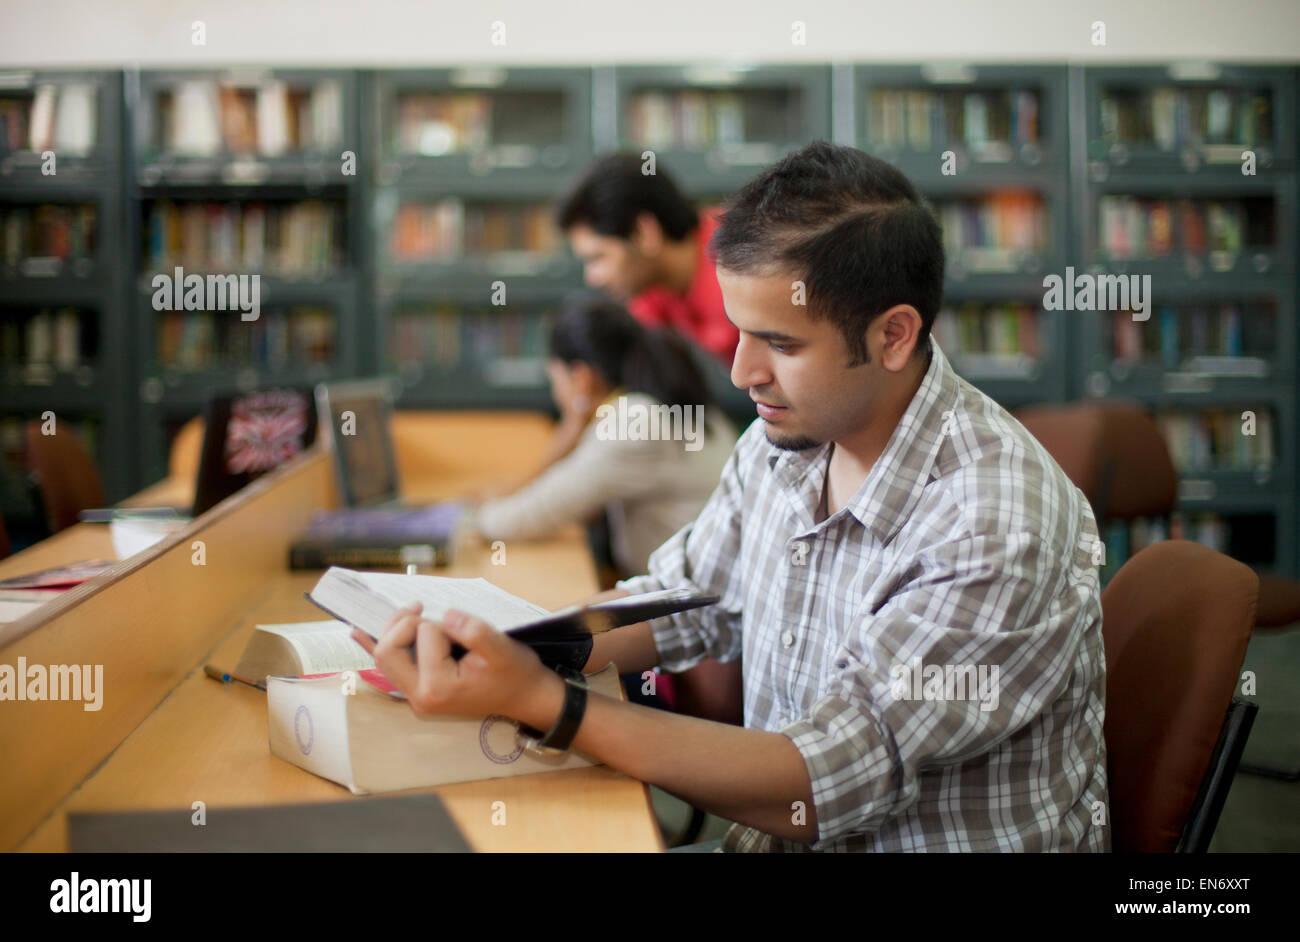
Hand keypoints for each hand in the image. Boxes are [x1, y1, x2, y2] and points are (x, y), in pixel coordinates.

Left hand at [350, 603, 563, 728]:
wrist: (525, 697)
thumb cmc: (516, 673)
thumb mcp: (503, 649)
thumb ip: (474, 631)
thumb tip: (444, 615)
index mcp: (437, 687)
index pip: (422, 635)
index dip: (443, 623)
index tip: (465, 632)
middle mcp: (420, 696)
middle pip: (389, 649)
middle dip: (404, 622)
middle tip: (424, 608)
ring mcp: (416, 695)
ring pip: (385, 655)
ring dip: (396, 629)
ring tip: (414, 611)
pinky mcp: (419, 690)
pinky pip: (389, 665)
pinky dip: (375, 645)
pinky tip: (357, 631)